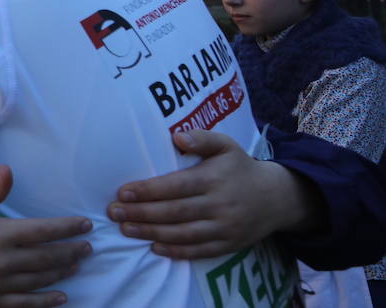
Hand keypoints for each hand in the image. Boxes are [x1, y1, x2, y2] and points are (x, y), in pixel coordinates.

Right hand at [0, 166, 90, 306]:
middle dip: (71, 251)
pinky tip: (61, 296)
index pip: (42, 231)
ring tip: (77, 265)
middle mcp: (1, 262)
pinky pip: (24, 304)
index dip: (67, 228)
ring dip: (62, 272)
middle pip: (47, 257)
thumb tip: (10, 172)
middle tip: (88, 246)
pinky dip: (46, 301)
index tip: (85, 224)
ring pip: (40, 280)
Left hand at [110, 129, 320, 258]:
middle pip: (174, 212)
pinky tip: (154, 248)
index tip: (122, 192)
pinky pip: (200, 251)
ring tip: (126, 229)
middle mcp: (220, 205)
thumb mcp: (226, 145)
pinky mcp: (229, 245)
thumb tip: (177, 137)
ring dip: (152, 233)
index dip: (148, 191)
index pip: (175, 186)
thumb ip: (202, 138)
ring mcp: (225, 228)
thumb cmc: (240, 167)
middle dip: (141, 213)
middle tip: (114, 212)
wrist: (277, 198)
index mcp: (214, 179)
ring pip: (184, 234)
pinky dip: (177, 252)